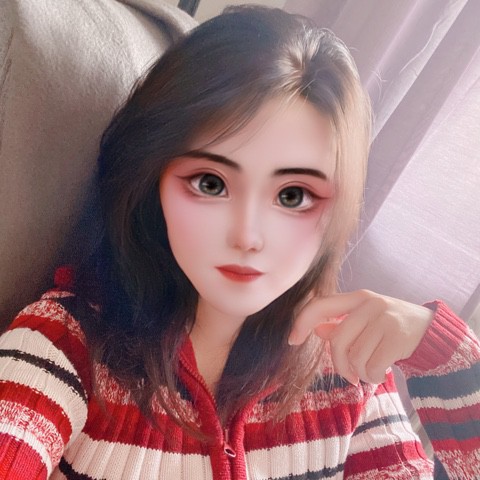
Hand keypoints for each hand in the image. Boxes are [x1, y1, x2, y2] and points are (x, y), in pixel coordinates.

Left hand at [288, 290, 433, 384]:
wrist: (430, 330)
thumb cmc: (389, 326)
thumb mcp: (365, 319)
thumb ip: (340, 323)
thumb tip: (315, 329)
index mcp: (357, 298)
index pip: (320, 305)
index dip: (302, 322)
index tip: (293, 340)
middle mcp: (369, 304)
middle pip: (338, 340)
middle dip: (339, 364)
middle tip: (349, 375)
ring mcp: (385, 319)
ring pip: (355, 356)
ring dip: (360, 372)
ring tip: (369, 371)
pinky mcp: (398, 338)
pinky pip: (372, 366)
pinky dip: (373, 376)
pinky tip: (380, 373)